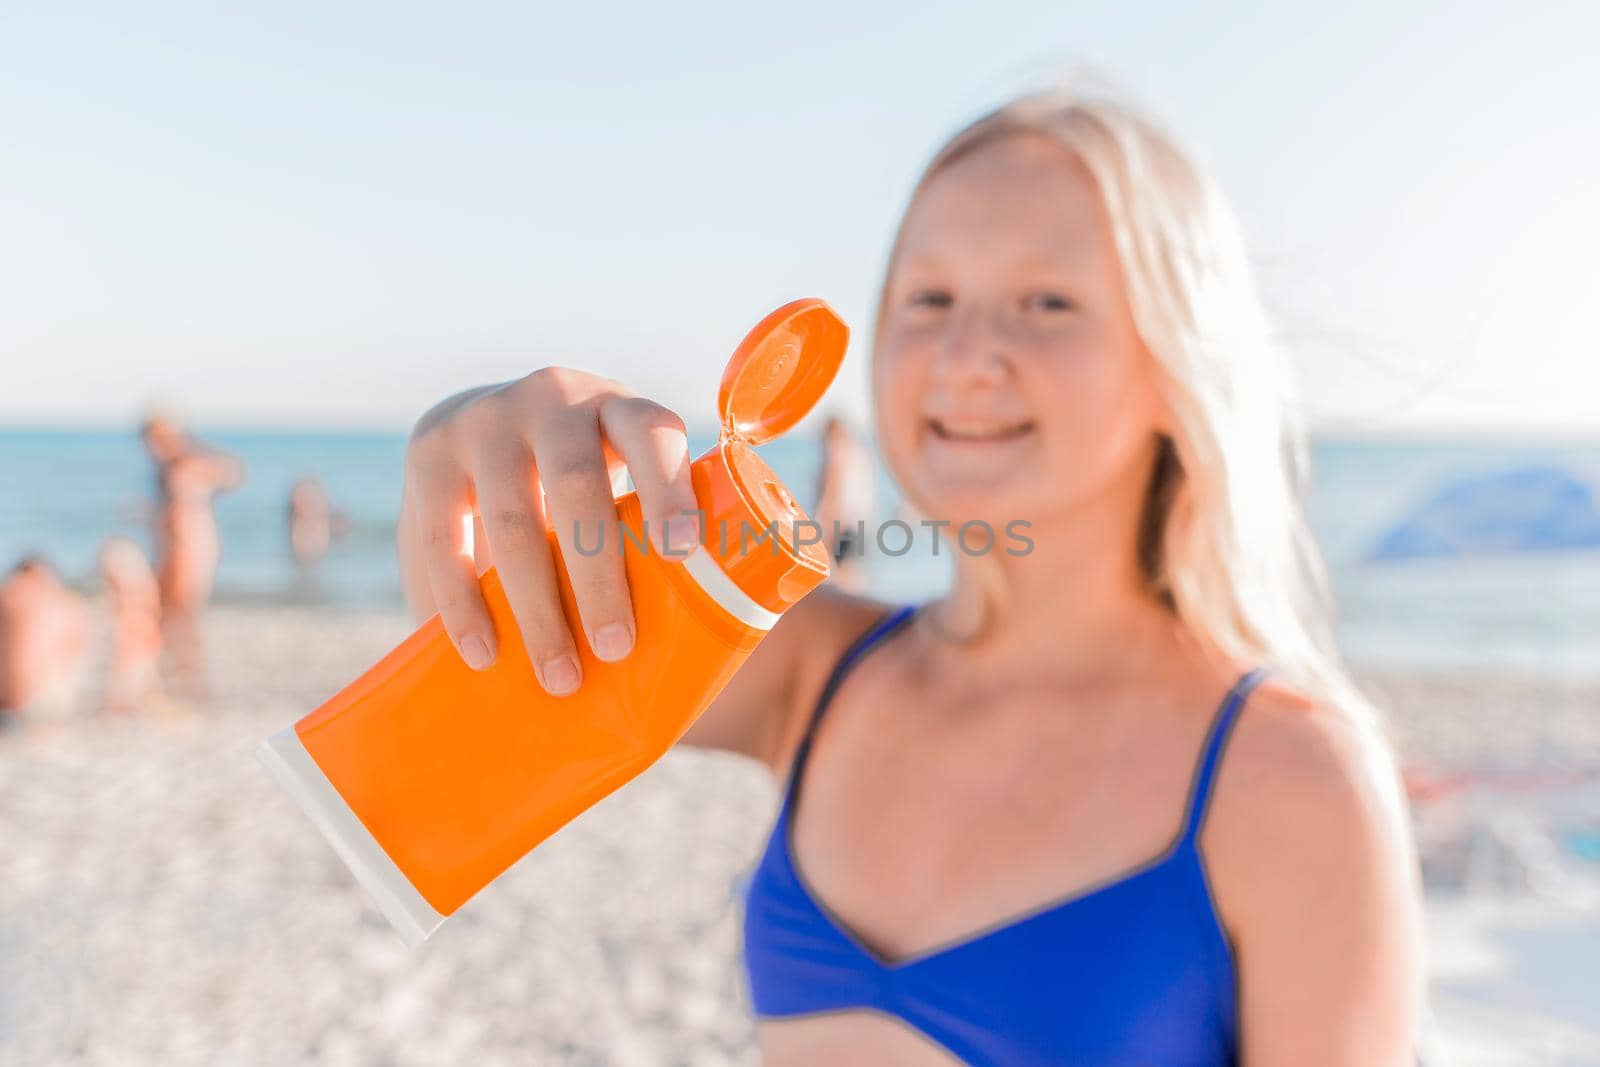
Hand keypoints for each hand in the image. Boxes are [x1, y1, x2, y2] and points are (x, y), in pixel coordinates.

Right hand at [401, 369, 700, 694]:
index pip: (653, 435)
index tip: (682, 554)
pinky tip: (484, 654)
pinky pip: (442, 536)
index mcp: (620, 408)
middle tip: (616, 649)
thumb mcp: (616, 478)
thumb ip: (646, 529)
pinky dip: (464, 604)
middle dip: (599, 577)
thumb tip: (687, 649)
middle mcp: (554, 399)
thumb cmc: (575, 485)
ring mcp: (487, 420)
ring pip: (512, 521)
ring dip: (538, 608)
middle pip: (579, 487)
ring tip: (559, 676)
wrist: (479, 431)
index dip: (671, 491)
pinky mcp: (430, 452)